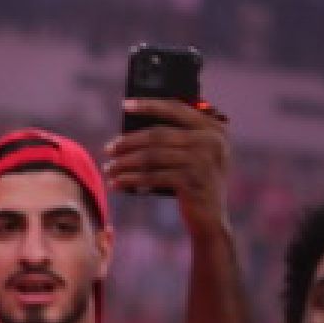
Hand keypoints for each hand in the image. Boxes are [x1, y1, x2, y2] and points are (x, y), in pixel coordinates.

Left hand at [105, 99, 229, 224]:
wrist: (211, 218)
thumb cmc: (195, 182)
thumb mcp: (194, 156)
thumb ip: (176, 137)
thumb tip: (131, 128)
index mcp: (214, 128)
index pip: (177, 108)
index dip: (149, 105)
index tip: (125, 105)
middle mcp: (212, 140)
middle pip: (158, 134)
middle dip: (129, 142)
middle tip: (109, 149)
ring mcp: (203, 160)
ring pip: (152, 156)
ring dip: (125, 162)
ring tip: (109, 168)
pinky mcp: (192, 180)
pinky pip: (153, 176)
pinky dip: (131, 180)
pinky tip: (116, 183)